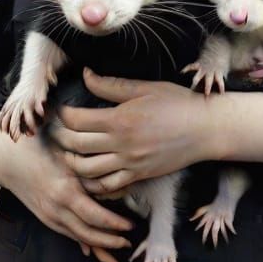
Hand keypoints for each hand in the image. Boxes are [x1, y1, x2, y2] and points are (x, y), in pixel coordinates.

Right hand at [0, 126, 133, 261]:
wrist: (7, 157)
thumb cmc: (40, 146)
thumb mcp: (66, 151)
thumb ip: (88, 163)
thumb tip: (116, 166)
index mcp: (64, 191)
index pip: (94, 216)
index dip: (114, 224)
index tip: (132, 225)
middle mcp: (55, 209)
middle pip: (87, 234)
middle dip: (109, 242)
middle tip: (129, 242)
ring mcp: (48, 216)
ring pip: (77, 238)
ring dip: (98, 246)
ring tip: (117, 250)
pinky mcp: (45, 217)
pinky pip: (67, 234)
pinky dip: (82, 243)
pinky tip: (93, 250)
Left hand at [51, 68, 213, 195]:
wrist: (205, 129)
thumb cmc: (177, 103)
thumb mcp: (144, 88)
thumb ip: (111, 85)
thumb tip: (85, 75)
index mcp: (120, 119)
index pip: (76, 121)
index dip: (63, 116)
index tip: (61, 111)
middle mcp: (121, 144)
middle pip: (76, 146)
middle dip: (61, 139)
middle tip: (57, 132)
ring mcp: (130, 164)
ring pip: (87, 171)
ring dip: (73, 163)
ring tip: (69, 153)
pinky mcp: (139, 176)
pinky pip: (109, 186)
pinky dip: (93, 183)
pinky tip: (89, 174)